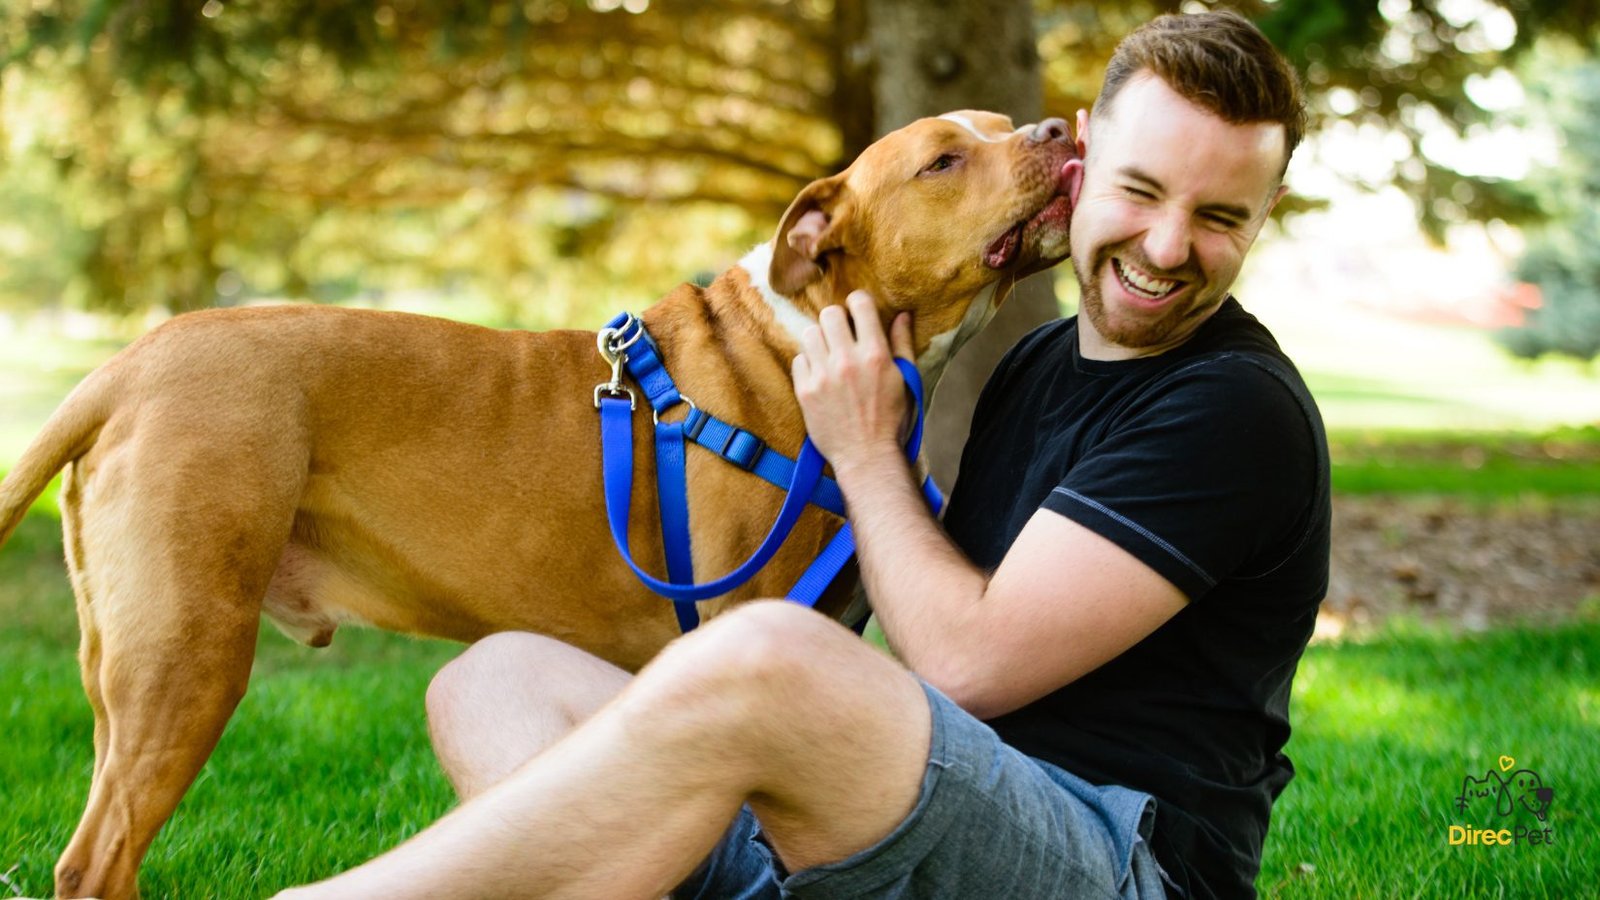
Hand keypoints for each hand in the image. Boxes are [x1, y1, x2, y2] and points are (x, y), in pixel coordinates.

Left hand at [791, 290, 915, 473]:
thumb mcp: (905, 380)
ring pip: (810, 333)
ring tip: (829, 355)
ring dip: (820, 340)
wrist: (866, 456)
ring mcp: (823, 376)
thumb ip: (902, 344)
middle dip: (837, 320)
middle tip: (842, 335)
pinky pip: (799, 359)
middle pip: (829, 313)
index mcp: (876, 354)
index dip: (858, 303)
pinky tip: (820, 376)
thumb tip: (901, 314)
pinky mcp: (805, 391)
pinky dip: (808, 364)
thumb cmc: (890, 419)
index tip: (858, 313)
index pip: (859, 304)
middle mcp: (847, 361)